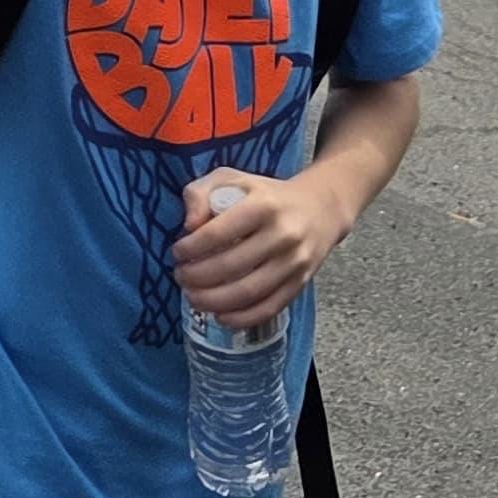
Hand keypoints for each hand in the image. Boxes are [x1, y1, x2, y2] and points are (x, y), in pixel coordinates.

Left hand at [170, 163, 355, 329]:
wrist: (320, 209)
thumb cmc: (267, 195)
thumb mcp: (232, 179)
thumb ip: (202, 193)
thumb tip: (189, 225)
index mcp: (263, 205)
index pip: (219, 232)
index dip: (191, 248)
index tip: (177, 253)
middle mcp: (283, 234)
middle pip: (231, 266)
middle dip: (197, 277)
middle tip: (180, 276)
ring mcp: (294, 262)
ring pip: (249, 292)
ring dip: (214, 301)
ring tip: (192, 297)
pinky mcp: (300, 283)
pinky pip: (269, 308)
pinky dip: (241, 318)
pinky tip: (220, 316)